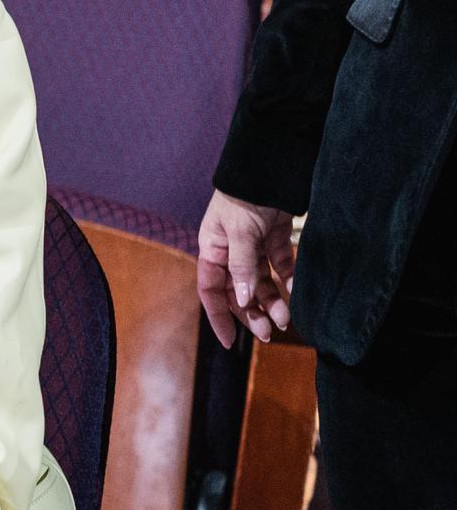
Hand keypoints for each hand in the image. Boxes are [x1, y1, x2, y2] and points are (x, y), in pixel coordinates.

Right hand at [197, 190, 295, 345]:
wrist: (270, 167)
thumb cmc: (245, 197)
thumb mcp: (240, 233)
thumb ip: (241, 267)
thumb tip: (243, 300)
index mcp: (212, 250)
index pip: (211, 291)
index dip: (220, 317)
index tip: (231, 342)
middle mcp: (230, 252)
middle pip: (239, 291)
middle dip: (252, 314)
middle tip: (269, 333)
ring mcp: (254, 246)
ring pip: (261, 282)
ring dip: (272, 301)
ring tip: (287, 318)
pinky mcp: (276, 238)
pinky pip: (281, 266)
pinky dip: (288, 280)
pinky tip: (297, 294)